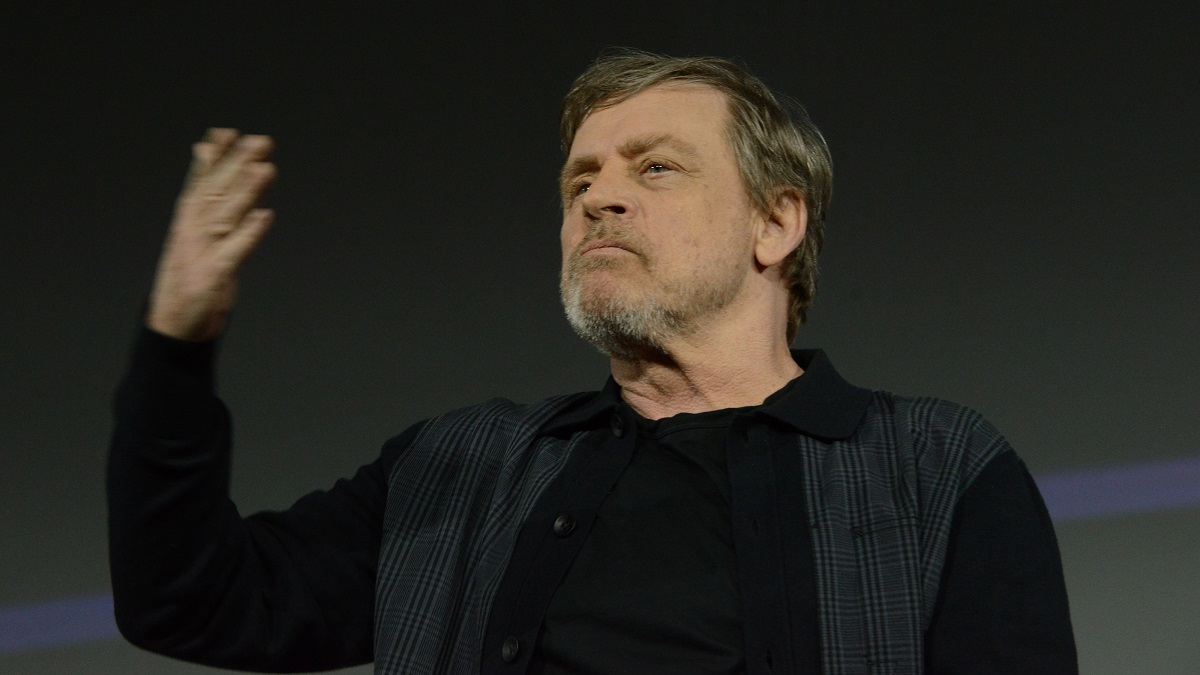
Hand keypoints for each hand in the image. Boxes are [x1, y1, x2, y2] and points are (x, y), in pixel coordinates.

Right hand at [147, 129, 276, 340]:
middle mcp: (191, 233)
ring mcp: (201, 254)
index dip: (213, 158)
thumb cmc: (189, 275)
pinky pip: (235, 252)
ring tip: (265, 169)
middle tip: (260, 142)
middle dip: (237, 166)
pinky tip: (265, 216)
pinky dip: (250, 233)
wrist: (174, 326)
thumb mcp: (192, 232)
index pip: (199, 182)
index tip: (228, 133)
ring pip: (226, 216)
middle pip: (215, 193)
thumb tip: (205, 151)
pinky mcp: (213, 277)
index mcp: (186, 222)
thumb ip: (203, 192)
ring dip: (246, 192)